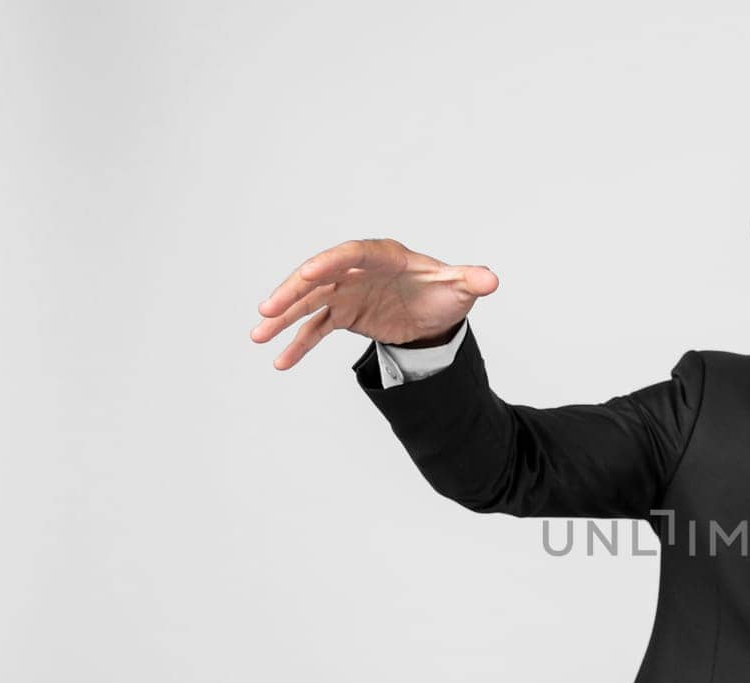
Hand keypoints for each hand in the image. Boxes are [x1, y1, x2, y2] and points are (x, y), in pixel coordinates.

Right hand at [250, 237, 498, 369]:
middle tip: (267, 310)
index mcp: (384, 256)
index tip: (308, 273)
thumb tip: (491, 280)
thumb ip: (472, 281)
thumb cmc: (446, 291)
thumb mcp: (461, 288)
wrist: (438, 312)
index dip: (331, 262)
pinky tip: (281, 361)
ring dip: (284, 318)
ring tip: (258, 336)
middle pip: (319, 278)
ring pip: (309, 303)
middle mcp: (358, 271)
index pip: (353, 255)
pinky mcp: (343, 314)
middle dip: (293, 292)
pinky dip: (298, 344)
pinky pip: (316, 329)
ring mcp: (347, 292)